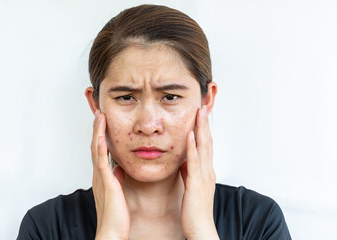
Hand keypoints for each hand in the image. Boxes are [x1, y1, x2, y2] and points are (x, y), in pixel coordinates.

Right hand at [91, 110, 130, 239]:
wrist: (111, 232)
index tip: (103, 119)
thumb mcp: (117, 191)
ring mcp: (101, 178)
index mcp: (103, 175)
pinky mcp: (106, 183)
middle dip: (97, 128)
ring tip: (99, 115)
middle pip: (96, 145)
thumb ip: (117, 178)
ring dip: (98, 132)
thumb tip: (120, 169)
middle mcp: (99, 174)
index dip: (101, 133)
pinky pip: (101, 163)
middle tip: (99, 111)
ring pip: (96, 149)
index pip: (100, 149)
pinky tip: (101, 136)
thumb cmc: (116, 215)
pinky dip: (100, 148)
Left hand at [180, 106, 219, 239]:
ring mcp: (204, 176)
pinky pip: (194, 161)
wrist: (200, 227)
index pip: (206, 145)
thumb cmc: (195, 209)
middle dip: (205, 123)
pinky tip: (190, 135)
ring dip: (201, 129)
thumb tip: (185, 160)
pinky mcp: (196, 183)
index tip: (200, 115)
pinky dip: (192, 147)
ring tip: (199, 113)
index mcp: (206, 170)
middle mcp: (208, 170)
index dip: (204, 129)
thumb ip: (190, 171)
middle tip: (202, 106)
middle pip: (207, 141)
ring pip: (203, 147)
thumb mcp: (192, 185)